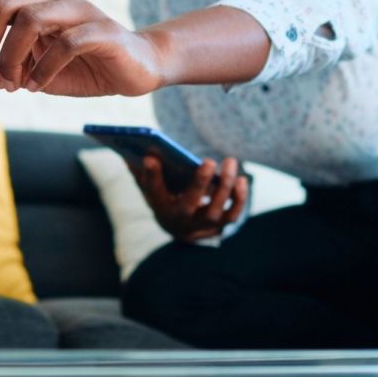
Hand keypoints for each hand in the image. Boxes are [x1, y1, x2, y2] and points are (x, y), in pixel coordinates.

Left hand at [0, 0, 167, 96]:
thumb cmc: (80, 67)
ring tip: (14, 84)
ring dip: (12, 57)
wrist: (135, 68)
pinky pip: (65, 43)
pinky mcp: (101, 31)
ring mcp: (78, 10)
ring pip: (29, 18)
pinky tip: (37, 85)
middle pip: (0, 4)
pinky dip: (44, 68)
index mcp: (30, 1)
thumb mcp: (26, 74)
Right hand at [132, 156, 248, 242]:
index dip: (151, 175)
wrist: (180, 227)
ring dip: (225, 186)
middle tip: (208, 161)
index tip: (150, 157)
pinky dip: (239, 198)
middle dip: (199, 183)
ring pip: (215, 211)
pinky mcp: (219, 226)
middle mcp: (180, 220)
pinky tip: (241, 179)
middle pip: (188, 205)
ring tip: (230, 162)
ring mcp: (201, 225)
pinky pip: (232, 214)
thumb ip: (143, 169)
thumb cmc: (166, 197)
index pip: (152, 191)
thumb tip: (136, 149)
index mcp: (160, 206)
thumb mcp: (152, 185)